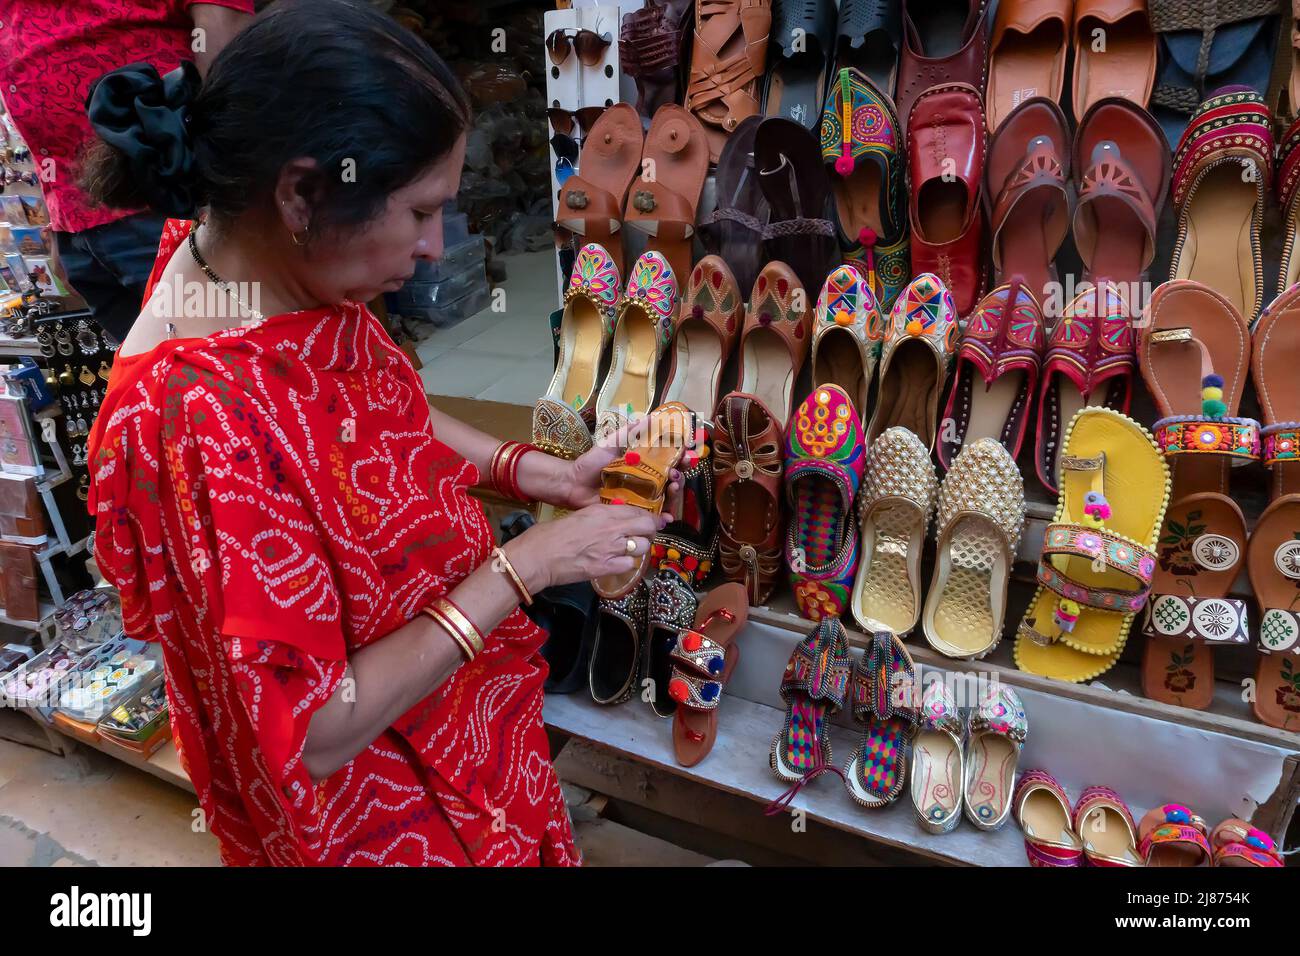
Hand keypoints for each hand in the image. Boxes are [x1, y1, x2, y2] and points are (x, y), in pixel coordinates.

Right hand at [502, 503, 668, 590]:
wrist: (537, 558)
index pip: (636, 510)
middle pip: (647, 526)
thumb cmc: (548, 535)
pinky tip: (618, 564)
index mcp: (601, 511)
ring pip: (642, 547)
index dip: (646, 516)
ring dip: (639, 549)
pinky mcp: (606, 568)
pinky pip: (630, 565)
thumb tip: (611, 522)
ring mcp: (611, 549)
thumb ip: (598, 518)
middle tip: (645, 534)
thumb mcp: (577, 516)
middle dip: (650, 530)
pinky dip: (627, 565)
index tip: (647, 520)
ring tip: (630, 551)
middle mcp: (611, 528)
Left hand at [554, 417, 683, 510]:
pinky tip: (666, 517)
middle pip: (672, 480)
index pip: (668, 460)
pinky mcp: (634, 512)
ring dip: (675, 494)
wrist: (573, 484)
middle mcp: (647, 481)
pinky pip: (652, 516)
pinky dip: (663, 517)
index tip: (686, 454)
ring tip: (672, 489)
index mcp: (644, 464)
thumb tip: (647, 417)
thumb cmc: (592, 463)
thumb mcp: (610, 444)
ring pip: (666, 498)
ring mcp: (642, 498)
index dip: (681, 458)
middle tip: (676, 475)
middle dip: (680, 477)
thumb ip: (628, 433)